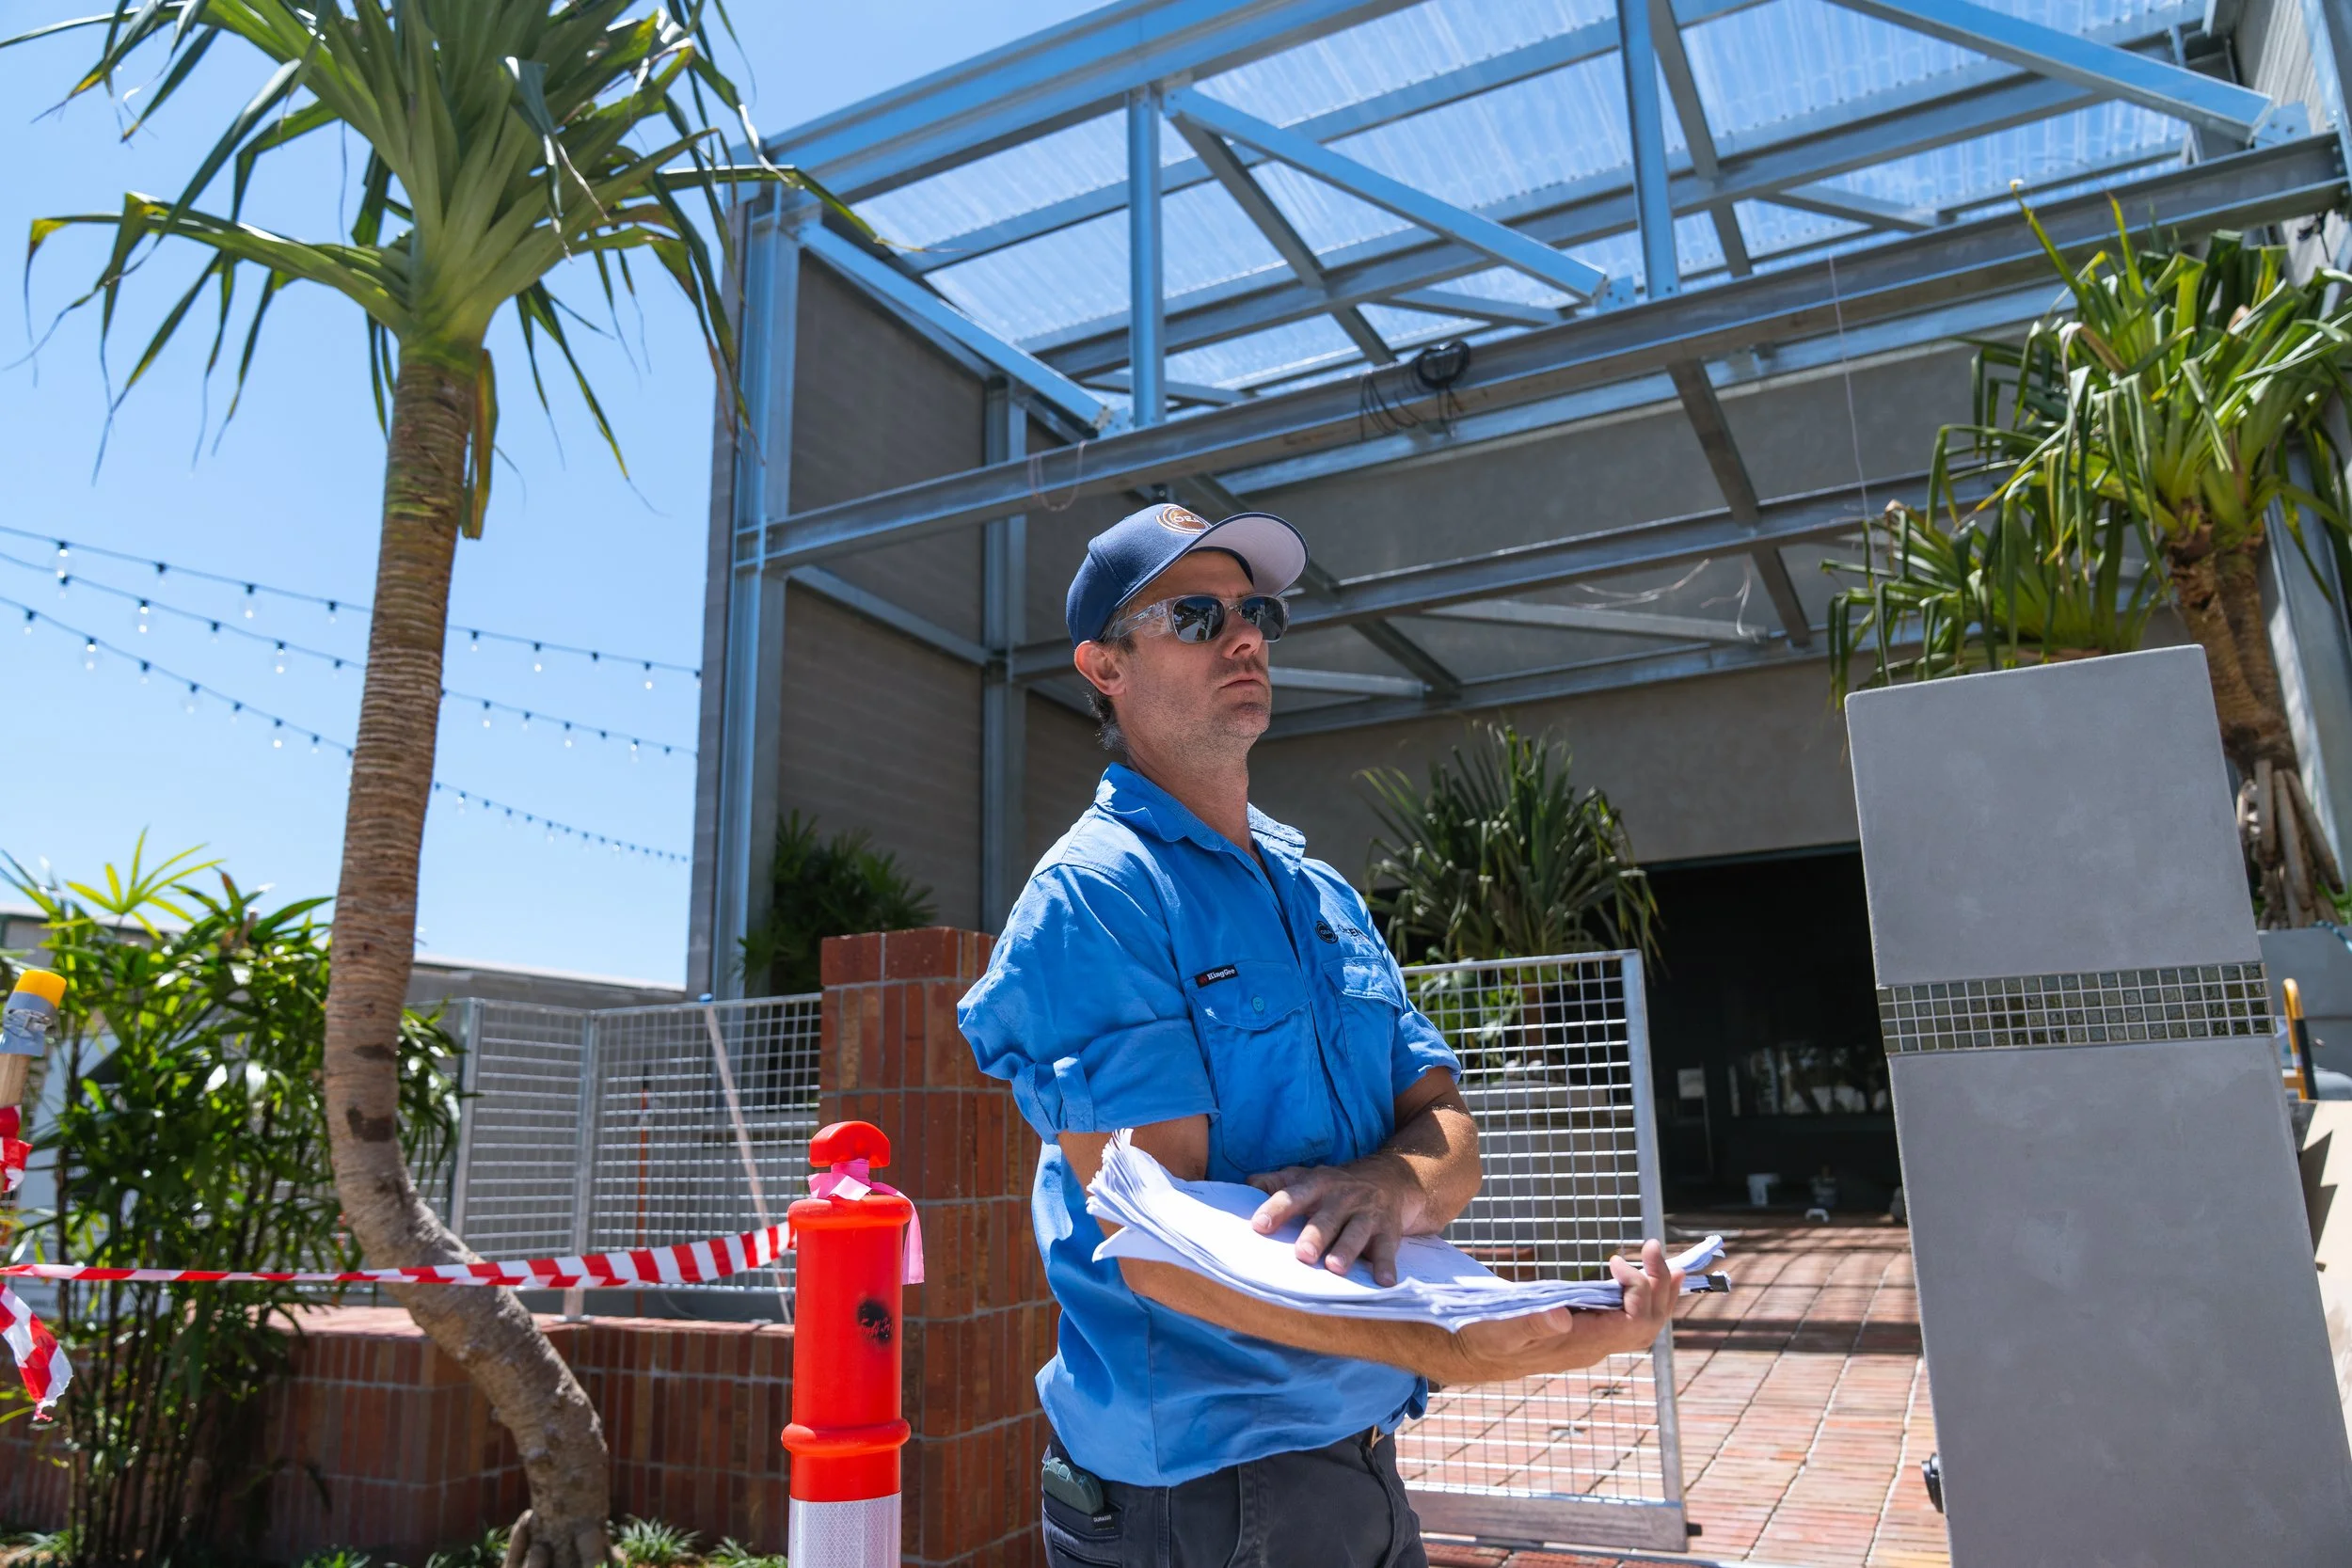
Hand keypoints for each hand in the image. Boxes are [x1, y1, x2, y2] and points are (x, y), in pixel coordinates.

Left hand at [1246, 1159, 1417, 1286]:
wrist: (1390, 1178)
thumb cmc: (1335, 1185)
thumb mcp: (1307, 1177)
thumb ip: (1276, 1183)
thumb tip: (1246, 1186)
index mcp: (1317, 1185)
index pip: (1293, 1195)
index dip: (1276, 1209)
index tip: (1259, 1225)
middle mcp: (1342, 1198)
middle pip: (1326, 1218)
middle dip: (1315, 1236)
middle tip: (1303, 1255)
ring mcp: (1367, 1214)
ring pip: (1356, 1233)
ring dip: (1346, 1250)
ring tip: (1335, 1268)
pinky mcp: (1388, 1231)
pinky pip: (1388, 1250)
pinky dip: (1387, 1266)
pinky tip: (1384, 1282)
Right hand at [1441, 1239, 1682, 1382]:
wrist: (1472, 1352)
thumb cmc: (1483, 1338)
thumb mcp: (1499, 1329)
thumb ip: (1529, 1324)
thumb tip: (1562, 1317)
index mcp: (1579, 1344)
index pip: (1632, 1323)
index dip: (1638, 1291)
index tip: (1614, 1261)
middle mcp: (1593, 1345)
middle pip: (1648, 1324)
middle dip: (1659, 1286)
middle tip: (1654, 1247)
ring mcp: (1592, 1339)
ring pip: (1643, 1322)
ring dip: (1658, 1290)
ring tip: (1666, 1260)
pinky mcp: (1586, 1329)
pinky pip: (1629, 1317)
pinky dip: (1645, 1295)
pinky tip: (1649, 1277)